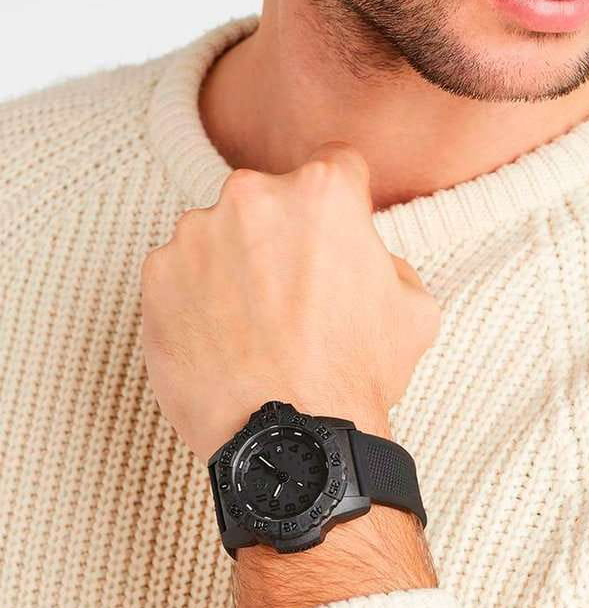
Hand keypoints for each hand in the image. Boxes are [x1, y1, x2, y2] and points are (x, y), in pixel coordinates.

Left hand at [140, 142, 439, 462]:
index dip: (342, 203)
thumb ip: (389, 260)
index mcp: (322, 192)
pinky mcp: (156, 276)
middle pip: (271, 200)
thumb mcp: (413, 312)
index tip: (332, 233)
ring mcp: (195, 234)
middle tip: (292, 296)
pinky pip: (180, 273)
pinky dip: (196, 298)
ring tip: (252, 327)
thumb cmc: (352, 379)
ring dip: (234, 265)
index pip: (336, 166)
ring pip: (219, 234)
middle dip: (282, 236)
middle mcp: (252, 196)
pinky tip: (220, 339)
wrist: (289, 442)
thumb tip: (368, 257)